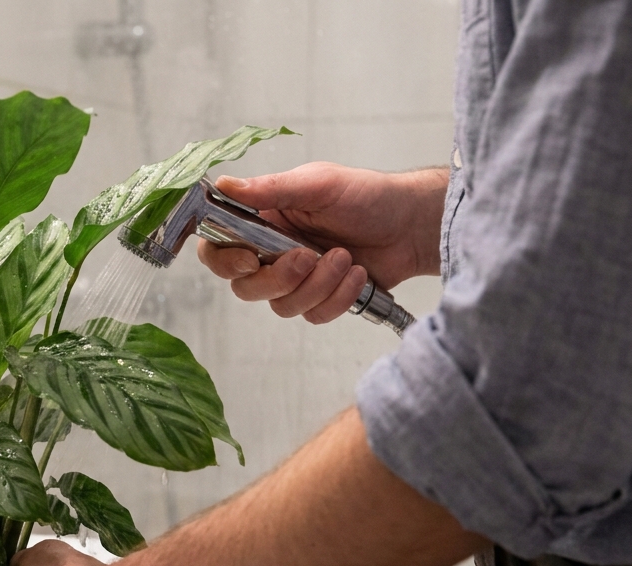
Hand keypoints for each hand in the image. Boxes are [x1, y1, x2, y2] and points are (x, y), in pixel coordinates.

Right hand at [198, 163, 446, 323]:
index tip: (251, 259)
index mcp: (263, 221)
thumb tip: (224, 184)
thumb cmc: (369, 196)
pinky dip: (338, 298)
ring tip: (345, 258)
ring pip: (281, 305)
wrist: (413, 224)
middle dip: (278, 278)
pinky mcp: (321, 298)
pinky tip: (357, 275)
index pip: (217, 248)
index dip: (225, 261)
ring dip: (317, 285)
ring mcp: (297, 279)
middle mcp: (272, 252)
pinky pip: (313, 315)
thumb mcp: (318, 184)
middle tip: (308, 257)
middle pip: (246, 286)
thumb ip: (270, 188)